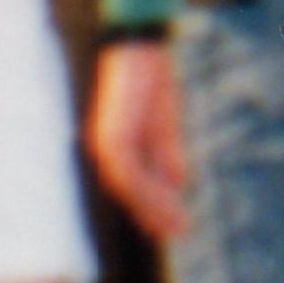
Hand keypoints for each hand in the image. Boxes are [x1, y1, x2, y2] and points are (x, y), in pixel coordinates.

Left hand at [93, 39, 190, 239]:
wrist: (140, 49)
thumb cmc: (150, 80)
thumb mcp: (164, 125)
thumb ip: (167, 155)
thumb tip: (179, 184)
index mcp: (113, 146)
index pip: (131, 185)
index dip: (151, 207)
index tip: (172, 226)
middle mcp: (105, 149)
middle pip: (128, 192)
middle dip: (153, 214)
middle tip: (178, 233)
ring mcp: (107, 144)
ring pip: (129, 188)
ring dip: (155, 207)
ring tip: (179, 224)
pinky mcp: (114, 137)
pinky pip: (131, 173)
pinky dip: (150, 190)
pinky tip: (173, 200)